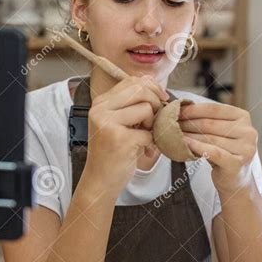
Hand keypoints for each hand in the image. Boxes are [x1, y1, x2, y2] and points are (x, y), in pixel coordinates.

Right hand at [85, 76, 168, 196]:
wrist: (100, 180)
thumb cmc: (112, 152)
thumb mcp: (117, 122)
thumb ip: (131, 103)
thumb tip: (152, 82)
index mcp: (100, 103)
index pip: (131, 81)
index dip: (151, 87)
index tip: (161, 99)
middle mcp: (100, 110)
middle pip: (140, 90)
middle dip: (155, 103)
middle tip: (155, 120)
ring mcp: (108, 124)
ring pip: (146, 108)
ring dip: (152, 124)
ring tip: (145, 136)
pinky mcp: (119, 139)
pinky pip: (148, 132)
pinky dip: (151, 143)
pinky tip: (143, 151)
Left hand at [178, 102, 258, 193]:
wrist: (235, 180)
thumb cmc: (224, 152)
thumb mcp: (219, 133)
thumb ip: (206, 120)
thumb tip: (178, 107)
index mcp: (243, 117)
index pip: (214, 109)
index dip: (192, 109)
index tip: (175, 110)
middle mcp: (248, 131)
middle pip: (210, 124)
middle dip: (187, 123)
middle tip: (169, 124)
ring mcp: (245, 148)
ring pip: (209, 138)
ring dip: (188, 135)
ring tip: (173, 134)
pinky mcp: (238, 163)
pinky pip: (213, 152)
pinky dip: (197, 147)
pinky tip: (184, 144)